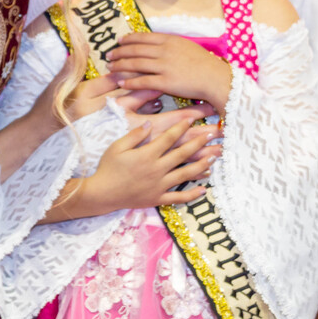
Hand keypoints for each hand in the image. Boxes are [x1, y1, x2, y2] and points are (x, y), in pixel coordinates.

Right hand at [82, 119, 218, 213]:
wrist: (102, 194)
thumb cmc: (107, 168)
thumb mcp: (117, 147)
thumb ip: (134, 135)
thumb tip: (149, 123)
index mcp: (147, 155)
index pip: (169, 138)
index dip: (182, 127)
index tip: (193, 119)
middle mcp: (157, 169)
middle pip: (182, 154)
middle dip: (199, 142)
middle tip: (213, 134)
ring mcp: (159, 185)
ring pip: (185, 174)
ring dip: (202, 165)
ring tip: (214, 157)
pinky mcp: (158, 199)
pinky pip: (178, 197)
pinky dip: (192, 194)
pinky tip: (204, 189)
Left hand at [106, 33, 233, 110]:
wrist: (215, 78)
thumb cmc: (205, 64)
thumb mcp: (188, 46)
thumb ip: (171, 44)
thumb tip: (158, 44)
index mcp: (170, 40)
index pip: (143, 37)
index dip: (128, 39)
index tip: (119, 41)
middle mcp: (165, 51)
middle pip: (135, 50)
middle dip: (119, 52)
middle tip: (108, 55)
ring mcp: (164, 66)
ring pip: (135, 64)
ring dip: (120, 66)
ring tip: (111, 68)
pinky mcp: (165, 82)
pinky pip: (142, 81)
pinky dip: (129, 82)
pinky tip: (121, 83)